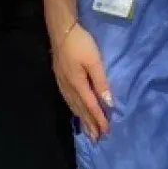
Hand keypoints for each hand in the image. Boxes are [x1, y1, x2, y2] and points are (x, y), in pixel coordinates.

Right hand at [52, 21, 113, 140]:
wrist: (61, 30)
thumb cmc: (80, 43)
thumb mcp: (94, 61)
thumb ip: (101, 82)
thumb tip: (107, 103)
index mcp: (78, 84)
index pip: (91, 106)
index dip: (98, 119)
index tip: (106, 131)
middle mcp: (68, 87)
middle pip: (80, 109)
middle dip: (89, 124)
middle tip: (95, 138)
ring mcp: (62, 83)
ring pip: (73, 105)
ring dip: (80, 119)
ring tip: (86, 130)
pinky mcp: (60, 77)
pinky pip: (67, 99)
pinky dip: (73, 109)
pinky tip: (75, 110)